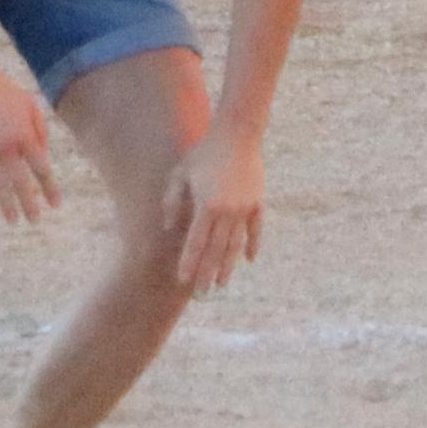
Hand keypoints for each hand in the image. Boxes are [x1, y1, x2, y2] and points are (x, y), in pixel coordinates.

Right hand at [0, 72, 61, 222]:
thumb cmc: (6, 91)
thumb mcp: (31, 106)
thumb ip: (40, 132)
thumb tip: (41, 158)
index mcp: (25, 134)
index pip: (41, 168)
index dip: (49, 188)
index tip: (56, 205)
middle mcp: (5, 144)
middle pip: (20, 181)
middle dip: (30, 203)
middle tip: (36, 221)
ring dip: (6, 203)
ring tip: (13, 221)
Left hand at [161, 125, 266, 294]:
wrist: (238, 133)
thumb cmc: (204, 152)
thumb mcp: (180, 174)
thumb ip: (172, 201)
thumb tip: (169, 227)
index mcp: (206, 205)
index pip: (195, 242)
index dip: (189, 262)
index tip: (183, 280)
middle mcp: (227, 211)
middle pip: (215, 250)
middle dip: (207, 273)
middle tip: (201, 294)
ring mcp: (245, 208)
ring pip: (235, 244)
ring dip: (228, 265)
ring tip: (222, 284)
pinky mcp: (257, 201)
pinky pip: (255, 229)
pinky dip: (253, 244)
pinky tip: (249, 260)